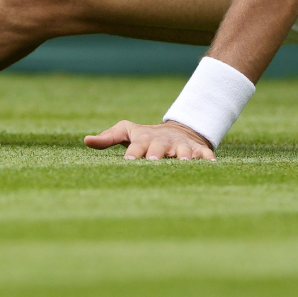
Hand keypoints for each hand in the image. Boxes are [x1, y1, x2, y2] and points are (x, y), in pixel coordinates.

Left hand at [83, 119, 216, 159]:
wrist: (177, 130)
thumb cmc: (145, 136)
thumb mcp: (127, 133)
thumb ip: (107, 138)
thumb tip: (86, 140)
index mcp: (144, 140)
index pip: (137, 146)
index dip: (133, 153)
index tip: (128, 161)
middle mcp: (163, 143)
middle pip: (159, 149)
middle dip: (157, 155)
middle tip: (154, 162)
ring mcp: (181, 146)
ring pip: (183, 152)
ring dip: (183, 157)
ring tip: (184, 163)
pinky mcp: (198, 150)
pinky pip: (204, 154)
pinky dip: (208, 159)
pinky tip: (212, 165)